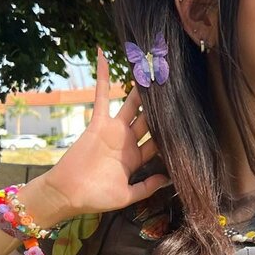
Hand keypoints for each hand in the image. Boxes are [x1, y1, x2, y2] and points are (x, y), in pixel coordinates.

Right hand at [42, 46, 170, 217]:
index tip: (185, 117)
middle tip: (174, 87)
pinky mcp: (98, 124)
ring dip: (140, 88)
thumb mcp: (127, 195)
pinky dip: (103, 77)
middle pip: (149, 119)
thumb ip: (147, 186)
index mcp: (136, 158)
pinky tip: (104, 56)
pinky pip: (102, 96)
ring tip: (153, 69)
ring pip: (131, 104)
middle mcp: (127, 141)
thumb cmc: (96, 197)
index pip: (158, 141)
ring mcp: (113, 130)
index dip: (171, 130)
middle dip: (161, 106)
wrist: (69, 195)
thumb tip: (169, 178)